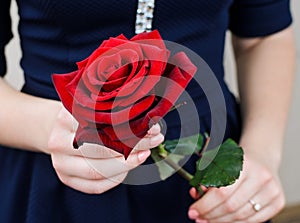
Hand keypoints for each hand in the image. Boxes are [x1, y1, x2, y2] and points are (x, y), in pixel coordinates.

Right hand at [47, 108, 163, 193]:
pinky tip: (130, 166)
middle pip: (101, 150)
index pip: (101, 125)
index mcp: (65, 118)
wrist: (60, 129)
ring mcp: (61, 163)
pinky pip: (96, 186)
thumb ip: (113, 107)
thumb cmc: (84, 115)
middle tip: (154, 140)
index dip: (129, 128)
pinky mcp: (67, 179)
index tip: (150, 126)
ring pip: (99, 171)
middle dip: (134, 146)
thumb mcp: (94, 104)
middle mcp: (58, 142)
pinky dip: (117, 178)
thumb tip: (147, 116)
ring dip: (128, 164)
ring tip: (145, 153)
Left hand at [188, 155, 284, 222]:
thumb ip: (206, 177)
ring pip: (241, 215)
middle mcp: (261, 176)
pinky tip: (224, 220)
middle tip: (198, 218)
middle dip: (211, 215)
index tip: (193, 211)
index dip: (205, 205)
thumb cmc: (236, 161)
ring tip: (208, 220)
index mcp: (244, 163)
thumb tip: (195, 195)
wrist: (261, 158)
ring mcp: (272, 190)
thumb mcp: (219, 162)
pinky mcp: (278, 201)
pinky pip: (253, 220)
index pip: (222, 192)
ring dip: (221, 221)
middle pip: (231, 206)